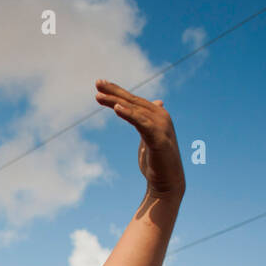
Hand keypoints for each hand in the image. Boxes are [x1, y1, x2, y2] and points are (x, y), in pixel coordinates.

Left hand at [95, 81, 184, 198]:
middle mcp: (161, 116)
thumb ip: (148, 121)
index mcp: (157, 115)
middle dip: (114, 92)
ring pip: (134, 110)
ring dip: (116, 102)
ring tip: (99, 97)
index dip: (117, 91)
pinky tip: (117, 109)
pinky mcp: (158, 138)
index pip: (134, 100)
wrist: (168, 182)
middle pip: (133, 101)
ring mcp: (161, 126)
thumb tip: (158, 103)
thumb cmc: (157, 162)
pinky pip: (141, 123)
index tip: (100, 84)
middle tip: (97, 83)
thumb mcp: (150, 137)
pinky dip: (129, 115)